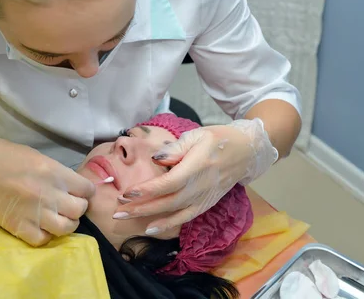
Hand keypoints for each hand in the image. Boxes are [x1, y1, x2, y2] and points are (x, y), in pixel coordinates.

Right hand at [0, 126, 94, 245]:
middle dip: (77, 208)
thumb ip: (57, 174)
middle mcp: (49, 194)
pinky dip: (45, 236)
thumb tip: (72, 187)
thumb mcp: (39, 158)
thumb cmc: (5, 155)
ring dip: (65, 223)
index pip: (87, 190)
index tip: (79, 192)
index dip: (85, 192)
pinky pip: (42, 240)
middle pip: (79, 210)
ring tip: (57, 218)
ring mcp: (34, 212)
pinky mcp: (18, 226)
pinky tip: (41, 227)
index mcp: (55, 173)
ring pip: (66, 228)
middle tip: (68, 205)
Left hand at [116, 118, 276, 235]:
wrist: (245, 152)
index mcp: (197, 166)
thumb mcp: (197, 134)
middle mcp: (200, 186)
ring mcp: (204, 198)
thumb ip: (176, 147)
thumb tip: (157, 158)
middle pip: (167, 201)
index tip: (128, 192)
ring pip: (174, 212)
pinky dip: (167, 225)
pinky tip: (150, 229)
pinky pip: (185, 218)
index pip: (169, 182)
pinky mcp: (205, 204)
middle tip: (118, 210)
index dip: (148, 189)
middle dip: (141, 207)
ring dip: (148, 217)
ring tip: (126, 219)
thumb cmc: (218, 139)